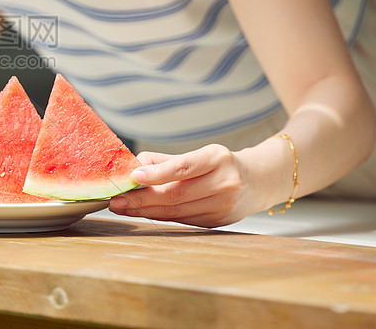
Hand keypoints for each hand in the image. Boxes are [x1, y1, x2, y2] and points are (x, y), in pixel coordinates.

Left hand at [108, 144, 260, 227]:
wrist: (259, 181)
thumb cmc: (221, 164)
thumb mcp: (199, 154)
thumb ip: (166, 161)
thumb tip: (134, 167)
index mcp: (218, 159)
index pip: (183, 167)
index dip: (157, 173)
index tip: (133, 177)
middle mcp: (224, 183)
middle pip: (176, 195)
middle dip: (142, 199)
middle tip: (116, 200)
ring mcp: (223, 206)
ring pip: (176, 211)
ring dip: (146, 210)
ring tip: (123, 207)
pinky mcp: (218, 222)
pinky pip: (182, 219)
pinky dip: (161, 216)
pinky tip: (144, 212)